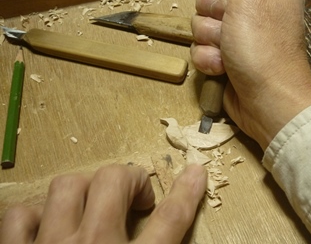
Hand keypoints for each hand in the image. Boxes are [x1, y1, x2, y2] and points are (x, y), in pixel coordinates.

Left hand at [0, 164, 206, 243]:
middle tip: (136, 204)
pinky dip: (34, 216)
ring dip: (85, 192)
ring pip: (67, 186)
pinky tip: (46, 227)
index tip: (196, 172)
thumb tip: (167, 232)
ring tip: (92, 209)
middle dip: (131, 182)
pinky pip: (19, 217)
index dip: (186, 193)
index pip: (171, 220)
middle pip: (114, 181)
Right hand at [191, 0, 310, 149]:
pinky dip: (209, 58)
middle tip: (227, 23)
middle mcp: (256, 11)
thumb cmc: (263, 48)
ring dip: (210, 38)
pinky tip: (222, 67)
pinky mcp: (227, 58)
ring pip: (204, 23)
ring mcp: (240, 36)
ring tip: (227, 51)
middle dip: (214, 10)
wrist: (267, 102)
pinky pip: (203, 48)